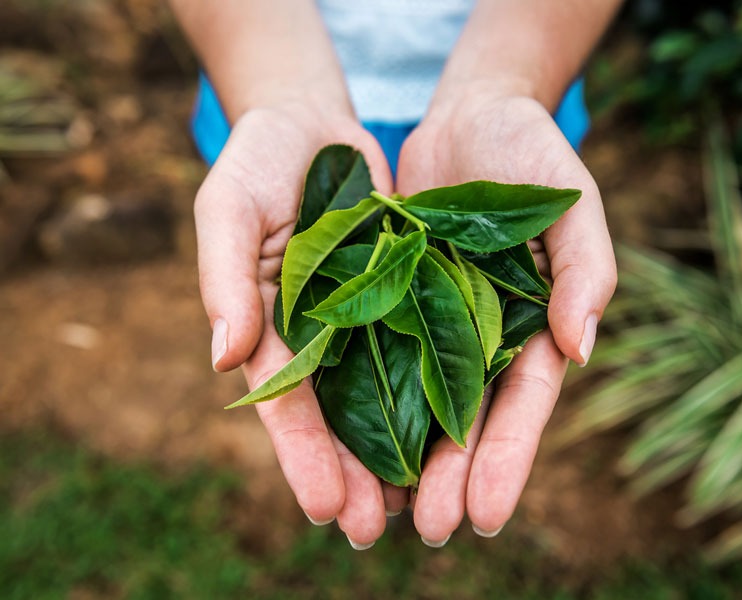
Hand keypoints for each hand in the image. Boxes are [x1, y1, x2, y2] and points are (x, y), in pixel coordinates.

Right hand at [194, 102, 398, 547]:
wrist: (312, 124)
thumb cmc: (258, 162)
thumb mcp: (230, 209)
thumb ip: (225, 279)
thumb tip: (223, 357)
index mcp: (271, 324)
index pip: (285, 401)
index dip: (303, 455)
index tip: (325, 507)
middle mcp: (320, 333)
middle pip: (338, 414)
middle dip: (354, 473)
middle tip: (372, 532)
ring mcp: (366, 316)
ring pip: (386, 394)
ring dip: (400, 450)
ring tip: (418, 510)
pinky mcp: (408, 291)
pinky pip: (425, 344)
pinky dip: (435, 390)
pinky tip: (456, 434)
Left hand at [396, 88, 616, 543]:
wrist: (470, 115)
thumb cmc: (532, 155)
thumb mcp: (570, 204)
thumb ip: (584, 271)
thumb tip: (581, 348)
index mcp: (530, 326)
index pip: (522, 404)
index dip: (507, 458)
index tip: (487, 515)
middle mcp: (479, 335)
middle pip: (464, 416)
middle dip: (449, 475)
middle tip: (428, 530)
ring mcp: (431, 320)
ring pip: (413, 398)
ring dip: (400, 455)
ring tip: (380, 511)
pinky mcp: (385, 297)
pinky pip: (368, 350)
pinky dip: (357, 395)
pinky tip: (341, 441)